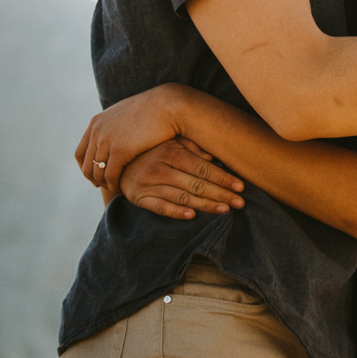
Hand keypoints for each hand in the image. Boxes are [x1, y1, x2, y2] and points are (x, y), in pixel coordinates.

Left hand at [75, 86, 188, 194]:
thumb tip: (115, 136)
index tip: (96, 176)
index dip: (86, 168)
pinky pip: (110, 175)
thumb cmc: (152, 110)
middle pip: (86, 165)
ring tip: (116, 190)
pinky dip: (114, 186)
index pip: (80, 153)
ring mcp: (106, 141)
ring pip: (97, 173)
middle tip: (107, 187)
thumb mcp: (126, 115)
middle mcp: (97, 132)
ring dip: (105, 185)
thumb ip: (115, 125)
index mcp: (96, 123)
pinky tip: (123, 190)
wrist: (167, 105)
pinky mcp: (120, 150)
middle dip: (95, 179)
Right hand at [120, 136, 246, 220]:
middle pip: (195, 183)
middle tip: (240, 203)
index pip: (201, 167)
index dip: (222, 177)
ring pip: (181, 196)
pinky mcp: (138, 198)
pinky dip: (176, 212)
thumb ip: (190, 147)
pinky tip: (192, 216)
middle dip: (220, 193)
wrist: (116, 161)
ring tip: (224, 210)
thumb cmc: (149, 149)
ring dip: (205, 204)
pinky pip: (159, 207)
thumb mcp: (169, 141)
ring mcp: (147, 184)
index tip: (240, 187)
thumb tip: (213, 157)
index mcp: (169, 151)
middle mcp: (158, 167)